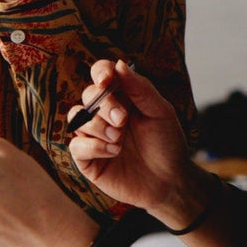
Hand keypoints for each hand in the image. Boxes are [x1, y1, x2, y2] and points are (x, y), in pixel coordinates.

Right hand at [69, 60, 203, 226]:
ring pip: (77, 117)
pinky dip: (93, 146)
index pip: (101, 74)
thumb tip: (119, 64)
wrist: (170, 182)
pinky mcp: (88, 159)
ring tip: (119, 139)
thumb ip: (140, 88)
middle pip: (89, 95)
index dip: (101, 72)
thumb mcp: (160, 112)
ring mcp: (94, 136)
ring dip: (98, 126)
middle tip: (123, 120)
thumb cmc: (167, 145)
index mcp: (123, 97)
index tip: (108, 80)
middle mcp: (105, 114)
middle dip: (104, 105)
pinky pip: (76, 145)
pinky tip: (113, 152)